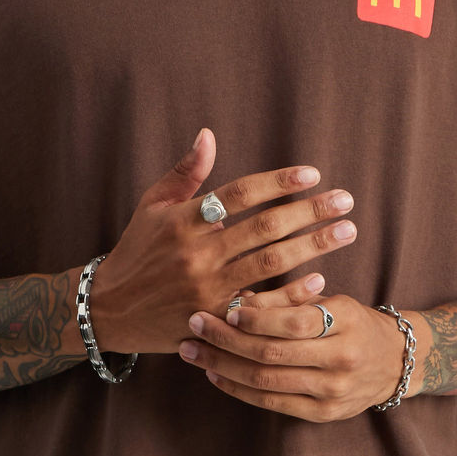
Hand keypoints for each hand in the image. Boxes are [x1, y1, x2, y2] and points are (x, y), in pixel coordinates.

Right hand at [85, 127, 359, 353]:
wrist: (110, 310)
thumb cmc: (137, 251)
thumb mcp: (153, 206)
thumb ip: (185, 172)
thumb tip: (208, 134)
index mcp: (183, 221)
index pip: (239, 195)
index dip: (277, 182)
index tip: (312, 174)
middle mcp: (196, 254)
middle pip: (264, 228)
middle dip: (309, 212)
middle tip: (346, 200)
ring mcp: (206, 290)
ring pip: (270, 264)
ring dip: (313, 246)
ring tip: (346, 231)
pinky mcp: (214, 321)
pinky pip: (261, 307)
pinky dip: (291, 294)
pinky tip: (320, 280)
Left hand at [176, 291, 422, 419]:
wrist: (395, 363)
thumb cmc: (353, 324)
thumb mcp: (331, 302)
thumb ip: (288, 301)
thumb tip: (237, 301)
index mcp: (347, 322)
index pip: (294, 322)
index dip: (256, 318)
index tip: (225, 309)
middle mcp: (343, 359)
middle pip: (273, 353)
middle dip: (226, 340)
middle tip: (194, 325)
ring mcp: (333, 391)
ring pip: (266, 380)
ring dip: (223, 365)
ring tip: (194, 351)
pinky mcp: (323, 414)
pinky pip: (271, 402)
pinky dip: (239, 388)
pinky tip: (216, 374)